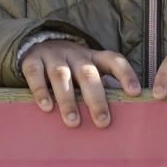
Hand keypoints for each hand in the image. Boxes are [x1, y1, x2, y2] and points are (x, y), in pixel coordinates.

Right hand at [17, 34, 137, 129]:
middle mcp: (75, 55)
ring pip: (61, 75)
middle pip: (88, 74)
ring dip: (68, 100)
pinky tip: (47, 108)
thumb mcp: (87, 71)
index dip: (126, 75)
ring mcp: (53, 56)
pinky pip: (36, 74)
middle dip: (96, 99)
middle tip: (102, 121)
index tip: (135, 93)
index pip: (114, 61)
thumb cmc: (70, 68)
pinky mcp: (32, 60)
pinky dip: (41, 91)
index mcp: (93, 57)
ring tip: (73, 122)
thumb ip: (100, 88)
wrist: (35, 44)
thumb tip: (122, 118)